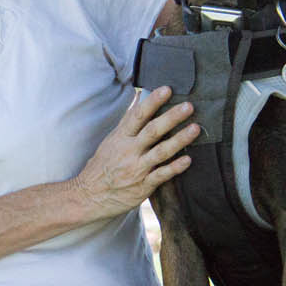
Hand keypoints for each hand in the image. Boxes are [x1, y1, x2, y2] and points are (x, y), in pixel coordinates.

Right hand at [74, 86, 198, 218]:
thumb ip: (128, 121)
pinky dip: (175, 167)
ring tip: (195, 128)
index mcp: (120, 138)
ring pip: (161, 152)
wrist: (89, 196)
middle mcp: (129, 151)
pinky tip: (188, 160)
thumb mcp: (110, 141)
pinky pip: (162, 175)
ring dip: (180, 140)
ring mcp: (136, 169)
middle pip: (153, 131)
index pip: (137, 115)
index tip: (166, 89)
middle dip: (171, 117)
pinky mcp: (143, 186)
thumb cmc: (102, 166)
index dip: (152, 102)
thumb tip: (139, 97)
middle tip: (189, 106)